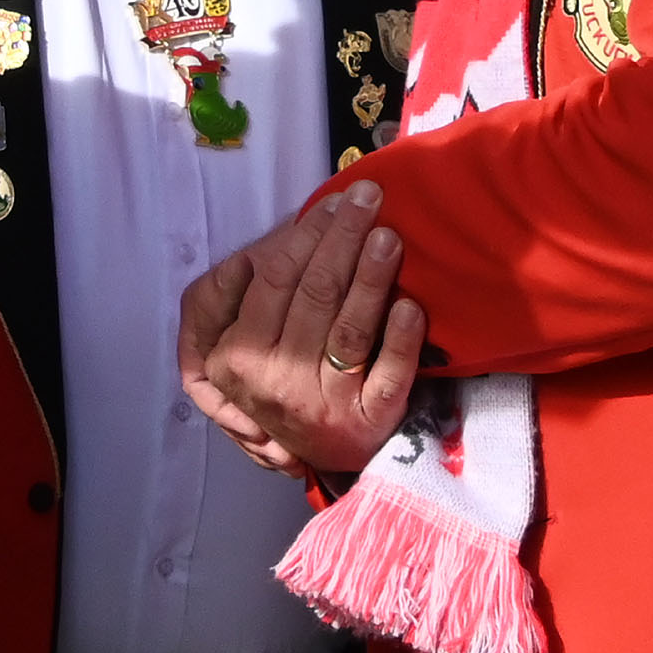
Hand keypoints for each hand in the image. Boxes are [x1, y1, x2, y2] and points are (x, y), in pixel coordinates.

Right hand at [178, 181, 428, 476]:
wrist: (323, 454)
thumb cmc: (287, 380)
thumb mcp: (248, 347)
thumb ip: (254, 294)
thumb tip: (285, 230)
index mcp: (240, 357)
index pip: (276, 281)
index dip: (306, 235)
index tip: (333, 202)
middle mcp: (277, 382)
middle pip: (315, 295)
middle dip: (342, 238)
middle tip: (368, 198)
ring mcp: (325, 404)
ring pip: (351, 328)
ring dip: (372, 277)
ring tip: (390, 235)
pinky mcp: (368, 423)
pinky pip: (389, 374)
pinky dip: (401, 338)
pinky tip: (412, 304)